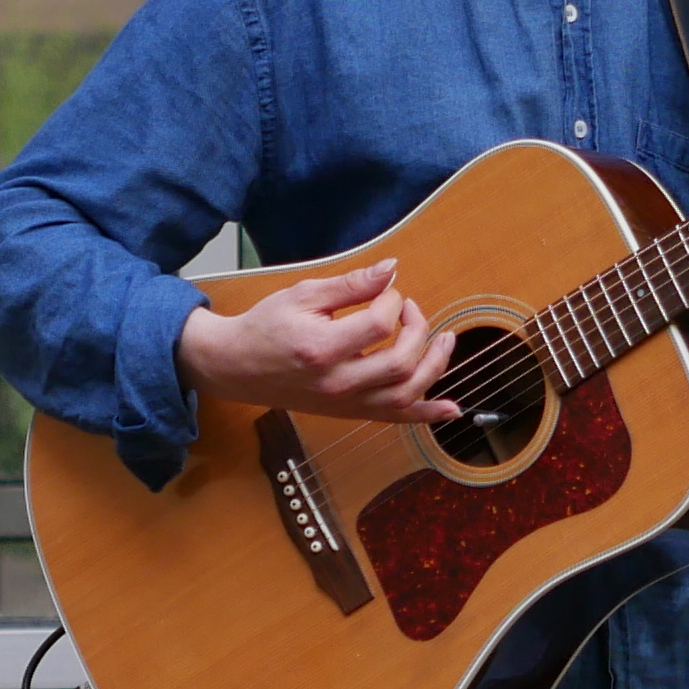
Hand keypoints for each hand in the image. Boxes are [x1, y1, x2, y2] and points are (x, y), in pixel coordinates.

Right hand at [179, 259, 456, 421]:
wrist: (237, 367)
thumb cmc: (267, 326)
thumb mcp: (303, 295)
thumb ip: (351, 285)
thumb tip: (392, 270)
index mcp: (321, 348)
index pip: (379, 325)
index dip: (392, 301)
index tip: (385, 290)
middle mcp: (337, 383)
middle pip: (400, 362)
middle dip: (418, 329)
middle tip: (409, 309)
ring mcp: (345, 403)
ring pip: (405, 394)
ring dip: (434, 366)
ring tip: (445, 340)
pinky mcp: (350, 413)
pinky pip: (395, 419)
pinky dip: (426, 415)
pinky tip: (451, 408)